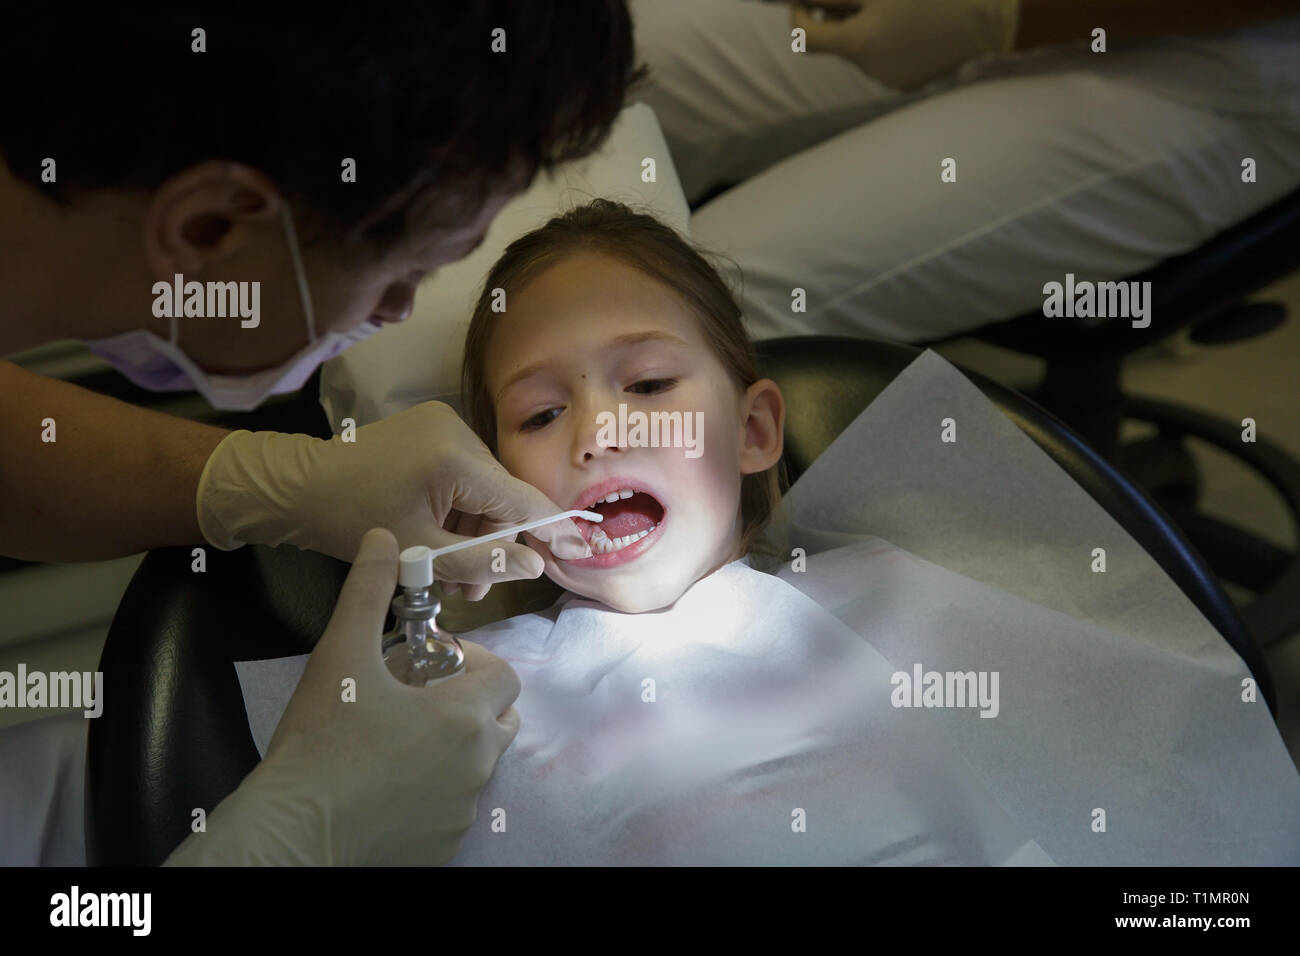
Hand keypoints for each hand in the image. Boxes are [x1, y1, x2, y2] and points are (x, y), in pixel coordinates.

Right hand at [165, 528, 520, 864]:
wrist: (292, 830)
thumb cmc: (320, 741)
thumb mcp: (341, 654)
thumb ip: (368, 590)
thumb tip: (384, 537)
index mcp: (465, 717)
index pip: (503, 675)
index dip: (469, 661)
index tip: (426, 664)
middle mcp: (478, 765)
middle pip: (499, 718)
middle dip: (467, 701)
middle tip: (413, 696)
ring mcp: (463, 810)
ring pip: (478, 763)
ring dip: (452, 745)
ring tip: (395, 738)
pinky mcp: (444, 844)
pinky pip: (454, 805)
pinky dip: (435, 789)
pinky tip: (388, 781)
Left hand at [196, 401, 591, 599]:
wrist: (298, 485)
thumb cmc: (351, 520)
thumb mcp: (418, 552)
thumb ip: (480, 562)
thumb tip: (535, 568)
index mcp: (456, 459)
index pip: (522, 499)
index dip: (553, 528)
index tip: (582, 547)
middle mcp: (458, 431)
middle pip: (503, 496)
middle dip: (493, 543)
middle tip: (472, 588)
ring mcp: (444, 424)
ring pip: (485, 488)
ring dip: (474, 530)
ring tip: (449, 571)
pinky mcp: (432, 427)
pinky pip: (465, 474)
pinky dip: (460, 507)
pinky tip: (439, 535)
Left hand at [792, 0, 1019, 91]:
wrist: (992, 15)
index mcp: (859, 42)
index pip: (803, 37)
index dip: (796, 14)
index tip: (802, 1)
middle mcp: (869, 69)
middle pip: (834, 43)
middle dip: (835, 19)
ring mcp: (888, 79)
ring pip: (860, 51)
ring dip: (864, 28)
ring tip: (894, 6)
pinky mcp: (907, 83)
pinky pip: (884, 60)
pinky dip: (887, 41)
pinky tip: (913, 25)